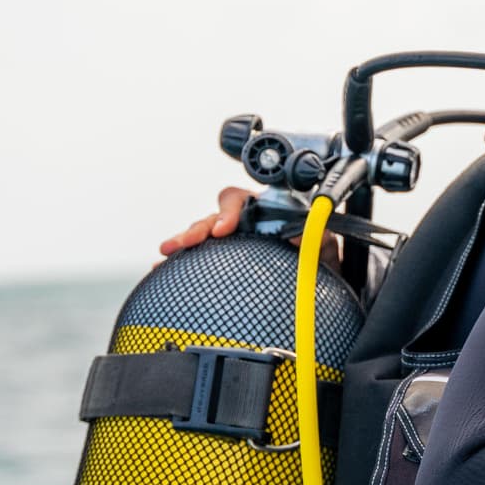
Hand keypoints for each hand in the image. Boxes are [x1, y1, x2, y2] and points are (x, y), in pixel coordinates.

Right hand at [157, 185, 341, 266]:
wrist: (318, 285)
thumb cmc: (320, 259)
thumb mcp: (323, 246)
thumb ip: (315, 236)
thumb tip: (297, 235)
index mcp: (264, 211)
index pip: (239, 199)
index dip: (228, 210)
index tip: (223, 230)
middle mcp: (244, 224)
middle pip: (212, 218)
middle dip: (195, 229)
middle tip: (183, 244)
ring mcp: (232, 244)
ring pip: (201, 236)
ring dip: (181, 243)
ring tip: (164, 254)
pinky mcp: (222, 263)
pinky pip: (197, 259)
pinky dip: (178, 264)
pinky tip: (161, 272)